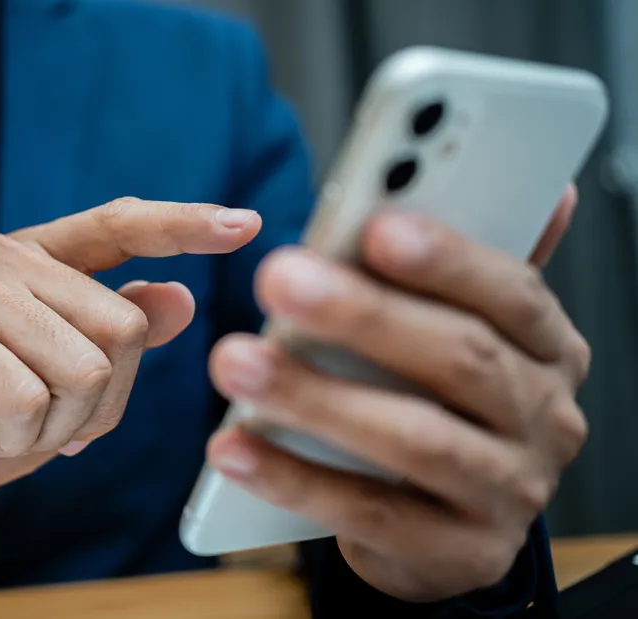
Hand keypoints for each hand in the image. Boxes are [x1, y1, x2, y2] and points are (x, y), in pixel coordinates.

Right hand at [0, 197, 260, 534]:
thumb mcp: (74, 384)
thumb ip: (121, 336)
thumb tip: (180, 298)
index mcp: (35, 258)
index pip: (119, 225)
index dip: (182, 226)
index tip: (245, 225)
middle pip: (121, 328)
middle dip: (96, 402)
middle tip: (34, 414)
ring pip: (83, 370)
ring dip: (54, 427)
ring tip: (1, 422)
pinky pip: (27, 403)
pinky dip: (13, 442)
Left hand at [206, 186, 587, 601]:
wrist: (446, 528)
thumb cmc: (440, 406)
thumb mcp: (460, 335)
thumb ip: (466, 273)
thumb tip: (543, 190)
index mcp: (546, 347)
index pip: (511, 291)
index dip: (446, 259)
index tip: (374, 226)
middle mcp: (544, 417)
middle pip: (461, 358)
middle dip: (364, 315)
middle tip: (276, 279)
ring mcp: (509, 491)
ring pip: (414, 439)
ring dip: (316, 397)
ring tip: (233, 362)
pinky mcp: (461, 553)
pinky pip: (370, 512)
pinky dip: (294, 479)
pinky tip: (233, 448)